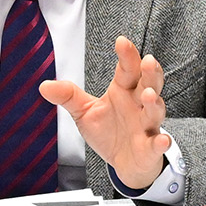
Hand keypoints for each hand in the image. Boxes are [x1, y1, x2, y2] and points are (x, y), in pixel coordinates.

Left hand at [42, 34, 171, 191]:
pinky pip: (158, 144)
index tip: (121, 42)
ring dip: (154, 102)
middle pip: (149, 83)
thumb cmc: (109, 132)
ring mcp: (147, 126)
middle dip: (150, 73)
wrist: (124, 164)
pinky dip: (161, 142)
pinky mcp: (151, 148)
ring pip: (155, 110)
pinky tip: (161, 140)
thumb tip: (44, 86)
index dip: (127, 55)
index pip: (128, 69)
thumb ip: (68, 97)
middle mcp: (139, 104)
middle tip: (148, 61)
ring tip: (149, 95)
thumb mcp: (85, 112)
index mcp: (124, 91)